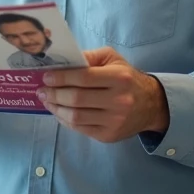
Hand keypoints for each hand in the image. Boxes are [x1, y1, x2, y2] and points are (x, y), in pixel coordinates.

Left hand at [37, 47, 168, 143]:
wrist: (151, 105)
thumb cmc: (127, 78)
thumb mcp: (113, 59)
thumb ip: (89, 57)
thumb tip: (64, 61)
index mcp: (119, 78)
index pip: (84, 78)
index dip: (62, 78)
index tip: (46, 77)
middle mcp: (118, 101)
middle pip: (77, 99)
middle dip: (54, 94)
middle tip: (41, 90)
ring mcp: (114, 121)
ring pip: (76, 117)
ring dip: (56, 109)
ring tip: (47, 101)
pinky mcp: (109, 136)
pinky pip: (80, 129)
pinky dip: (65, 120)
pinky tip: (58, 112)